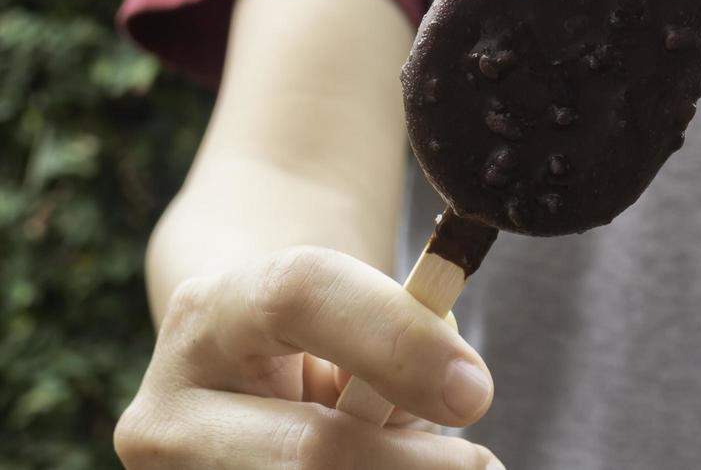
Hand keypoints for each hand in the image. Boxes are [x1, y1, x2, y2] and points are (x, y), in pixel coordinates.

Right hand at [115, 246, 502, 467]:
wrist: (237, 387)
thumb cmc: (316, 346)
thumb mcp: (348, 322)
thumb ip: (398, 337)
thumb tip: (458, 393)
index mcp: (210, 315)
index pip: (301, 296)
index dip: (398, 340)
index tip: (475, 391)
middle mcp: (171, 411)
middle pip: (311, 449)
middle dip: (414, 466)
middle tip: (481, 465)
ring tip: (437, 462)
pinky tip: (395, 466)